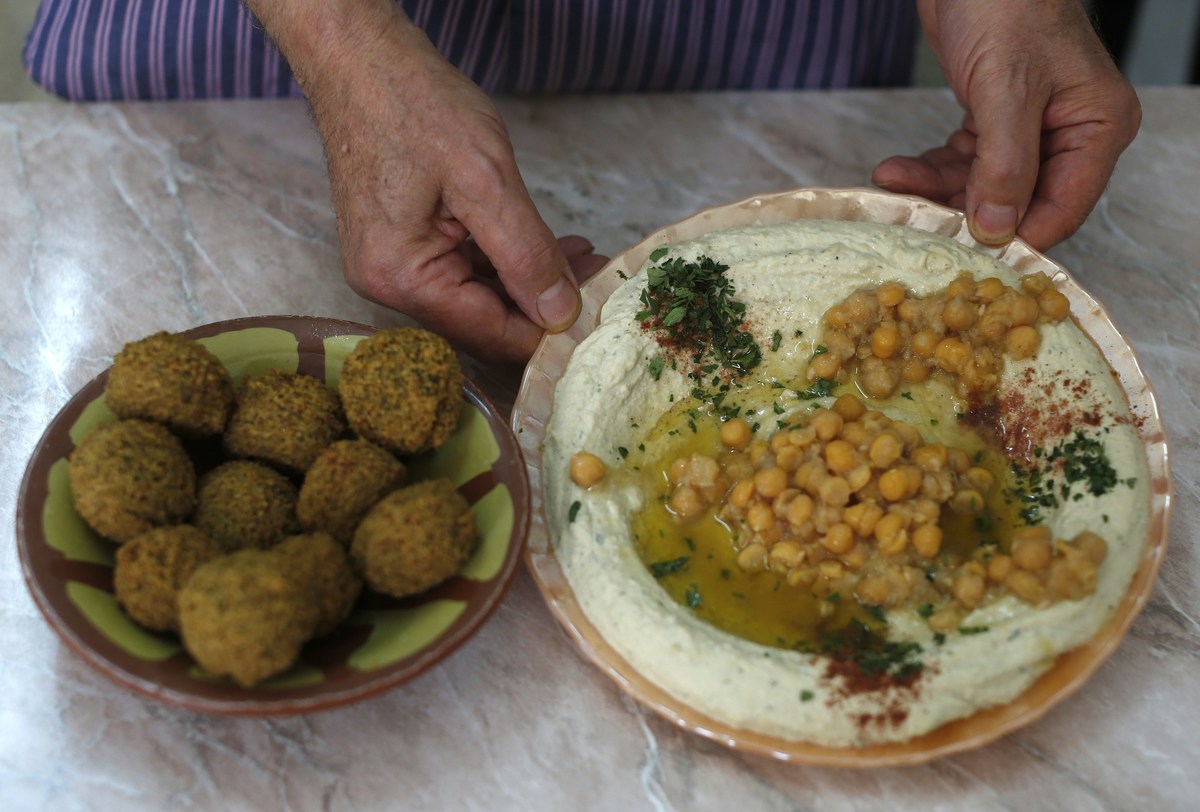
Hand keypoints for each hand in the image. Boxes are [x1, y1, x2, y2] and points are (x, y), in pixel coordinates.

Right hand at [248, 0, 607, 361]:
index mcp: (400, 277)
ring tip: (582, 256)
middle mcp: (388, 283)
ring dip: (531, 279)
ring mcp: (392, 265)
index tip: (598, 318)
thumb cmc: (411, 102)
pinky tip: (546, 246)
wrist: (361, 57)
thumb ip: (526, 253)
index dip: (549, 334)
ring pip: (479, 295)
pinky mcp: (402, 245)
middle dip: (544, 303)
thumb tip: (559, 313)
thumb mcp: (485, 179)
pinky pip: (463, 270)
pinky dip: (506, 260)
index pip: (489, 333)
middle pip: (484, 319)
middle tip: (599, 276)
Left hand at [872, 0, 1140, 249]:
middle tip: (916, 221)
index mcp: (1096, 127)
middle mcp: (1069, 135)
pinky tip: (896, 170)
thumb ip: (1006, 162)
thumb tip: (998, 227)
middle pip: (1019, 204)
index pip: (1063, 209)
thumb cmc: (1006, 5)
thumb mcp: (1006, 88)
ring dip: (935, 192)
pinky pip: (962, 165)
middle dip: (963, 213)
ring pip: (982, 188)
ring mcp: (1030, 130)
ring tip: (894, 182)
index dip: (1016, 237)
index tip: (968, 255)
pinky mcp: (994, 123)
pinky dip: (929, 171)